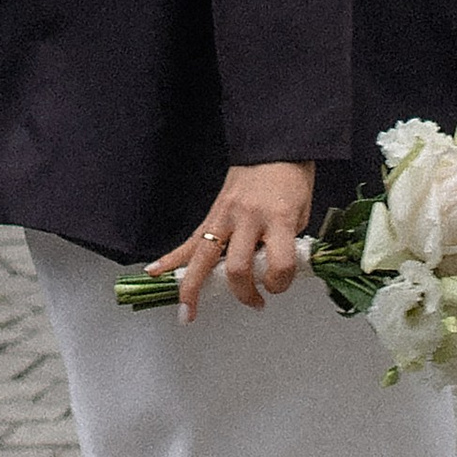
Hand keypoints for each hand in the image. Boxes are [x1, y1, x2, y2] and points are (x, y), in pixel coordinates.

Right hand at [149, 161, 315, 319]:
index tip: (281, 284)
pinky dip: (171, 259)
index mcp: (278, 217)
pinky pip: (190, 241)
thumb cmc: (291, 177)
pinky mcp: (213, 213)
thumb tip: (271, 270)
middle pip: (237, 268)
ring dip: (192, 289)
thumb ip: (286, 243)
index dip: (281, 283)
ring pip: (203, 258)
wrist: (273, 144)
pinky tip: (155, 273)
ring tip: (186, 312)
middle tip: (255, 303)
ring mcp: (226, 215)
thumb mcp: (301, 212)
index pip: (279, 265)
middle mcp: (248, 218)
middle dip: (244, 293)